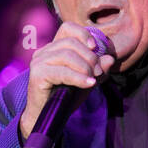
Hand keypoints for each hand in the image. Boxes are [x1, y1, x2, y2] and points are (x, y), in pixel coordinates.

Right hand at [20, 21, 116, 138]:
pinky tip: (89, 84)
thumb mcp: (85, 81)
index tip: (95, 47)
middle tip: (98, 72)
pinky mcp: (37, 75)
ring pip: (67, 55)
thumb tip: (110, 59)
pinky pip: (63, 72)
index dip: (83, 34)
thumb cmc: (63, 98)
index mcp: (53, 49)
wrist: (44, 118)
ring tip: (93, 79)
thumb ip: (97, 70)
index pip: (67, 28)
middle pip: (71, 42)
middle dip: (90, 56)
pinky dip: (79, 77)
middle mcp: (43, 52)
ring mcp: (38, 62)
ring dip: (85, 67)